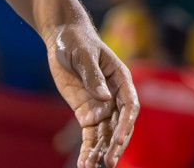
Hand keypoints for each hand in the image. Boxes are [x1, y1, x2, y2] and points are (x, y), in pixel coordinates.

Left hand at [46, 23, 139, 167]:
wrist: (64, 39)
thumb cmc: (76, 40)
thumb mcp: (82, 54)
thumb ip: (92, 75)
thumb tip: (105, 97)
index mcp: (121, 79)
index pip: (130, 105)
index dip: (126, 124)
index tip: (118, 140)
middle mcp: (115, 96)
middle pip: (120, 125)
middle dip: (115, 145)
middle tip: (108, 163)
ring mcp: (102, 106)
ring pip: (105, 134)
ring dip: (100, 151)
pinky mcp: (87, 113)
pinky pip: (90, 134)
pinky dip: (88, 149)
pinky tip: (84, 164)